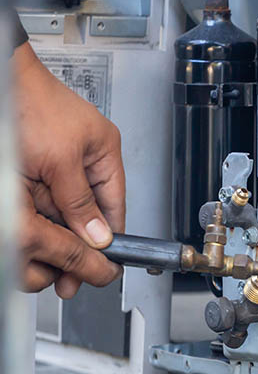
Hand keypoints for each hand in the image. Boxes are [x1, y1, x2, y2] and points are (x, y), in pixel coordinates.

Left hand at [13, 43, 124, 297]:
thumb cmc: (28, 101)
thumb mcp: (60, 159)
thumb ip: (79, 200)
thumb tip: (98, 236)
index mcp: (103, 153)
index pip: (113, 207)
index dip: (107, 239)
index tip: (101, 265)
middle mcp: (81, 160)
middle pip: (83, 214)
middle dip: (74, 240)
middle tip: (68, 272)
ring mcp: (53, 163)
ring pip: (57, 211)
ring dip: (51, 229)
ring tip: (46, 249)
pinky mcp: (29, 166)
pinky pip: (37, 201)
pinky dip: (34, 214)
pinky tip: (29, 224)